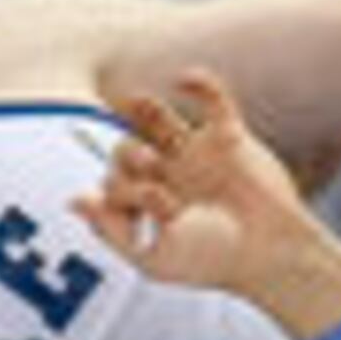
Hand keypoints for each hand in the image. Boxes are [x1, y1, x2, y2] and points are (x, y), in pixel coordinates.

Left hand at [78, 71, 340, 339]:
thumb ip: (111, 231)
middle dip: (126, 156)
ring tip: (143, 119)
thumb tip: (72, 200)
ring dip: (145, 112)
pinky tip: (183, 78)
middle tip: (151, 173)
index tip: (137, 215)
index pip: (113, 180)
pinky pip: (213, 100)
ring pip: (160, 119)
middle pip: (128, 146)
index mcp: (152, 203)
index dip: (114, 191)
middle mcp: (172, 175)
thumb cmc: (212, 260)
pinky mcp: (230, 138)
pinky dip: (200, 83)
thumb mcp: (153, 258)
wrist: (267, 252)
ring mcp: (199, 154)